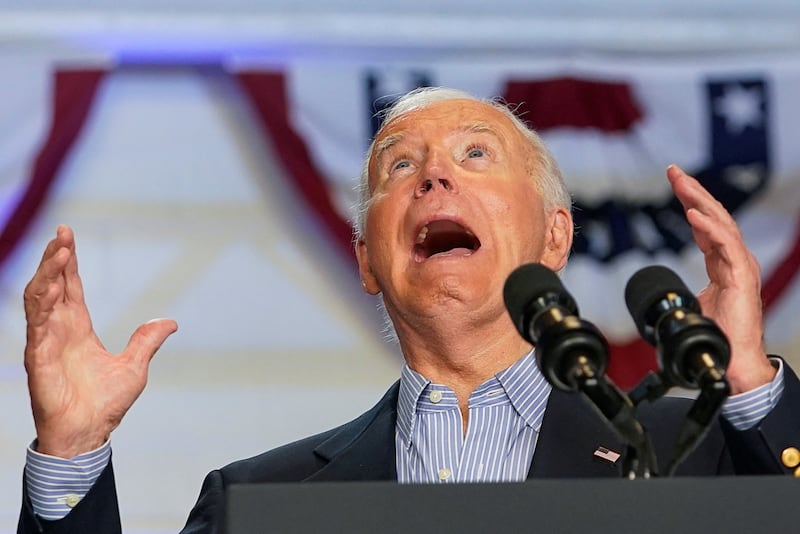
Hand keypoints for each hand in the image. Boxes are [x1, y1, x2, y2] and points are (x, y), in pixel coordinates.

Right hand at [23, 225, 176, 457]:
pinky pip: (36, 324)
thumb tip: (170, 322)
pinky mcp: (39, 357)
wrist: (89, 434)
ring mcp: (46, 342)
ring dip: (47, 273)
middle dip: (55, 258)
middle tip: (62, 232)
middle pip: (52, 285)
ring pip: (40, 298)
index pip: (70, 287)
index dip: (67, 262)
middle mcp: (59, 330)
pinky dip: (42, 302)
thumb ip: (147, 340)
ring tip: (58, 250)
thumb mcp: (135, 365)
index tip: (67, 236)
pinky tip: (50, 284)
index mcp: (78, 329)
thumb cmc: (105, 404)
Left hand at [667, 165, 775, 393]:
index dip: (690, 202)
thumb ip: (680, 291)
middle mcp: (733, 259)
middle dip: (693, 191)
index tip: (674, 183)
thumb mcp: (691, 304)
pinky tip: (693, 214)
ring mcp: (740, 266)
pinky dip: (709, 227)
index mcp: (721, 263)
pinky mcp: (743, 276)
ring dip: (700, 200)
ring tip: (681, 183)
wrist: (731, 360)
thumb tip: (655, 294)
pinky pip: (726, 245)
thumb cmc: (716, 336)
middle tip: (673, 170)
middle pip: (713, 216)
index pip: (706, 224)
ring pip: (721, 223)